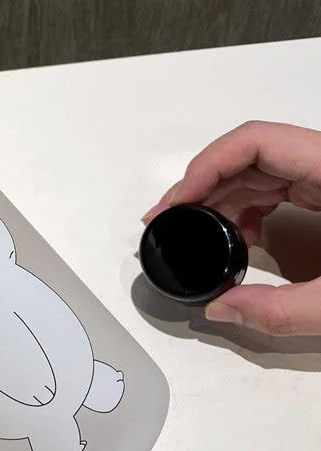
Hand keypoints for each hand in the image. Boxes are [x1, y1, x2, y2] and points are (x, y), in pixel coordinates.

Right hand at [143, 121, 320, 335]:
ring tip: (188, 233)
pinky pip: (275, 188)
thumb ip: (286, 309)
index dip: (207, 166)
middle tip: (163, 221)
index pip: (255, 141)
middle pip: (247, 157)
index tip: (179, 203)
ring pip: (257, 172)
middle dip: (200, 187)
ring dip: (217, 200)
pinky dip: (246, 210)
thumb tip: (221, 309)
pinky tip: (237, 239)